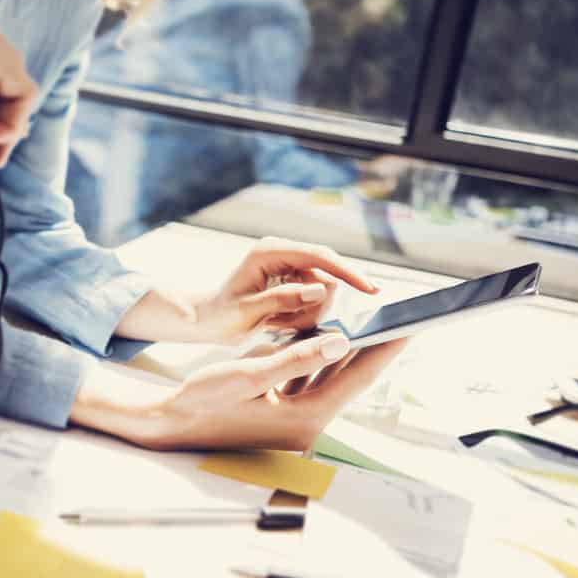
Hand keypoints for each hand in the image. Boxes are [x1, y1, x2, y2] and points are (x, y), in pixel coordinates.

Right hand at [140, 335, 406, 450]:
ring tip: (370, 325)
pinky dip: (320, 361)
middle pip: (349, 379)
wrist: (171, 424)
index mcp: (304, 418)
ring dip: (347, 353)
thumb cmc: (203, 400)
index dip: (384, 350)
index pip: (356, 378)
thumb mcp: (248, 375)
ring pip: (331, 379)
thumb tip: (340, 341)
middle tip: (398, 320)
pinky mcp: (282, 414)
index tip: (410, 327)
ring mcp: (294, 422)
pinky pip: (311, 383)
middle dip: (372, 348)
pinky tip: (327, 340)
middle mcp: (306, 424)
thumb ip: (295, 359)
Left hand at [191, 238, 378, 343]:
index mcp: (270, 251)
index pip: (320, 256)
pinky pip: (315, 301)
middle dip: (315, 307)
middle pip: (326, 276)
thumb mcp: (248, 311)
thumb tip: (321, 290)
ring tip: (275, 325)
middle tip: (283, 326)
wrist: (207, 321)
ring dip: (306, 316)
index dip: (347, 272)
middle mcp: (283, 253)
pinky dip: (302, 318)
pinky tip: (278, 324)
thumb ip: (284, 299)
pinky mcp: (292, 281)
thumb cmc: (221, 315)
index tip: (371, 290)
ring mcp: (289, 266)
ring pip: (323, 292)